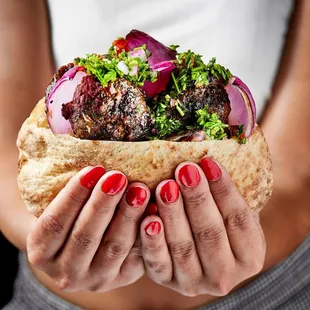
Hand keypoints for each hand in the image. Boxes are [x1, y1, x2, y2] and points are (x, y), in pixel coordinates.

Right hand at [27, 166, 149, 291]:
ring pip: (114, 247)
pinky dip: (145, 233)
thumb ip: (56, 184)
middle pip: (84, 237)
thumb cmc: (71, 215)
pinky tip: (153, 211)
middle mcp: (66, 272)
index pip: (54, 223)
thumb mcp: (56, 204)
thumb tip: (66, 148)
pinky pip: (136, 256)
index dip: (73, 195)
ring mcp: (95, 279)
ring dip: (128, 216)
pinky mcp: (122, 277)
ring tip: (139, 189)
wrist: (84, 245)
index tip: (93, 169)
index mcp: (41, 251)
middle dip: (102, 204)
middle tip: (118, 177)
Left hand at [140, 158, 265, 296]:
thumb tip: (212, 151)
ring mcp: (195, 282)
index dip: (224, 190)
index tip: (209, 162)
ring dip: (174, 215)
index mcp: (250, 256)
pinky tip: (148, 219)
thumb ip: (226, 192)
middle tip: (185, 170)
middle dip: (197, 199)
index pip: (239, 219)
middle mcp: (225, 275)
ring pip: (183, 247)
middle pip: (210, 233)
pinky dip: (153, 242)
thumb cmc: (218, 221)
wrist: (201, 253)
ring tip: (165, 186)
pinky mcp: (167, 281)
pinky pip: (158, 263)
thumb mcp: (230, 210)